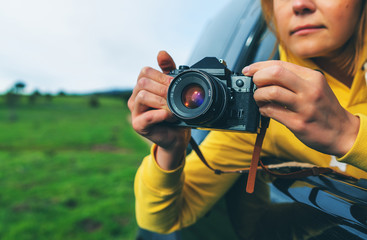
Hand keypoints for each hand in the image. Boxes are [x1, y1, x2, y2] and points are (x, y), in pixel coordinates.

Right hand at [128, 51, 190, 168]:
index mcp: (142, 86)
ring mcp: (135, 111)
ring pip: (142, 96)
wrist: (177, 135)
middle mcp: (135, 97)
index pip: (145, 72)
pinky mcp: (138, 125)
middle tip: (175, 97)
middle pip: (142, 83)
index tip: (174, 83)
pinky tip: (169, 116)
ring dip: (161, 101)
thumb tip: (161, 53)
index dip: (161, 76)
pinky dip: (159, 115)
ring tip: (172, 109)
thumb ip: (168, 70)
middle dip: (162, 88)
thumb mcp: (174, 88)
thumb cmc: (175, 112)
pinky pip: (145, 117)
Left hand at [243, 60, 359, 156]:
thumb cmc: (324, 108)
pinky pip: (273, 112)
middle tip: (255, 84)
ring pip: (272, 92)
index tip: (249, 70)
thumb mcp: (315, 87)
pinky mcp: (299, 123)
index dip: (259, 66)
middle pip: (275, 73)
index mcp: (312, 77)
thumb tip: (264, 74)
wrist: (342, 132)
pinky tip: (265, 110)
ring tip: (259, 99)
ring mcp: (304, 107)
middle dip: (258, 77)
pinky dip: (263, 110)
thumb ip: (293, 79)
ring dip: (258, 95)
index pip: (280, 64)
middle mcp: (310, 89)